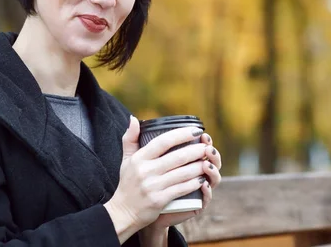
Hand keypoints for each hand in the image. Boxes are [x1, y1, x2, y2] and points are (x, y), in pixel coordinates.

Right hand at [104, 117, 207, 242]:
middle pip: (177, 157)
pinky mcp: (159, 200)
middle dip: (196, 150)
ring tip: (208, 161)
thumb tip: (134, 119)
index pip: (163, 141)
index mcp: (139, 158)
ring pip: (182, 173)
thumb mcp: (126, 160)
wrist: (123, 212)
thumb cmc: (127, 183)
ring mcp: (153, 186)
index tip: (195, 130)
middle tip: (207, 146)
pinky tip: (202, 178)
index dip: (181, 134)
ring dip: (198, 166)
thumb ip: (130, 138)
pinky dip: (193, 183)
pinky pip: (181, 189)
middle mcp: (146, 171)